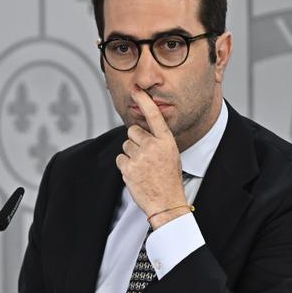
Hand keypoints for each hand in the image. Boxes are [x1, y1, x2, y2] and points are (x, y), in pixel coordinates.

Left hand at [117, 88, 187, 226]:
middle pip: (132, 131)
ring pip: (126, 145)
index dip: (144, 100)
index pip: (154, 116)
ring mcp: (140, 157)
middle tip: (144, 156)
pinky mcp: (128, 168)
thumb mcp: (171, 154)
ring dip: (130, 154)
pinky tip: (136, 174)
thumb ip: (157, 141)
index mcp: (166, 141)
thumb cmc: (169, 179)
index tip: (136, 89)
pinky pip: (120, 159)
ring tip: (143, 168)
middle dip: (135, 140)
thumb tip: (139, 131)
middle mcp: (153, 146)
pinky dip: (125, 166)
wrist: (167, 203)